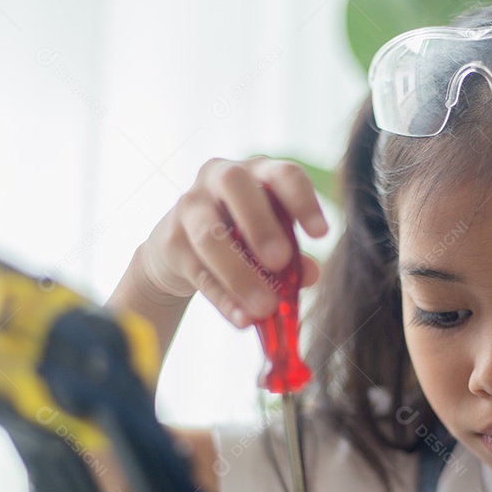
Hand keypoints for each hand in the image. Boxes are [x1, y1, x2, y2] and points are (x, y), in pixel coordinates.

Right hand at [138, 157, 328, 327]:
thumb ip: (292, 255)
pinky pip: (199, 272)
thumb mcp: (269, 239)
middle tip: (281, 261)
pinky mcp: (171, 242)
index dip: (303, 200)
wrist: (179, 248)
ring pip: (209, 234)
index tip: (321, 234)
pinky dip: (223, 299)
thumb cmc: (239, 235)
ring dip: (239, 273)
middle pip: (235, 186)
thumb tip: (311, 274)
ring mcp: (189, 207)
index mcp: (256, 172)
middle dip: (260, 224)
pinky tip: (243, 319)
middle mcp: (219, 177)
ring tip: (264, 306)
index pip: (282, 173)